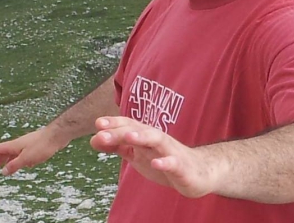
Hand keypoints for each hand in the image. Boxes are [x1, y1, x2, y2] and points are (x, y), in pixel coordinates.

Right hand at [0, 127, 68, 175]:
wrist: (58, 135)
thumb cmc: (42, 145)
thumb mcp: (26, 158)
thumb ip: (14, 165)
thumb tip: (3, 171)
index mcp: (16, 145)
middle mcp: (21, 143)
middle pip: (7, 151)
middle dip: (0, 159)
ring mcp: (30, 143)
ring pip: (17, 152)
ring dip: (11, 159)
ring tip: (8, 167)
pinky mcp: (39, 145)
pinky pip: (27, 152)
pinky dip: (22, 159)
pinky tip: (26, 164)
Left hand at [90, 117, 220, 198]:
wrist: (199, 171)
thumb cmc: (164, 159)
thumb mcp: (138, 154)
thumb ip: (118, 146)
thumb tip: (94, 138)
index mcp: (146, 136)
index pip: (129, 125)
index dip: (114, 123)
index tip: (97, 123)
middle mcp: (158, 139)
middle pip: (139, 130)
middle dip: (120, 130)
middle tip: (101, 132)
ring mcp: (170, 151)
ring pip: (157, 139)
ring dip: (142, 136)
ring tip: (128, 137)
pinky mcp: (182, 166)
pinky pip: (174, 163)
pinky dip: (165, 162)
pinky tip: (156, 162)